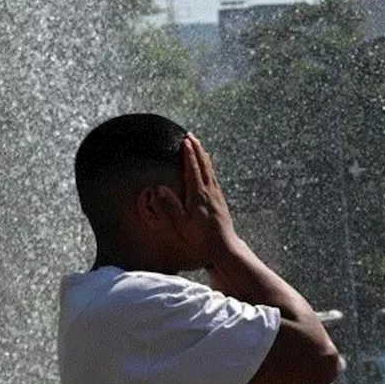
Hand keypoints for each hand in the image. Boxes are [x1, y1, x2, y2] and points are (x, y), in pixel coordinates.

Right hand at [157, 135, 236, 265]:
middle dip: (197, 149)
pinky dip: (210, 167)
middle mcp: (210, 192)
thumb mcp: (182, 225)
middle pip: (204, 165)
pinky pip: (214, 177)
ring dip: (204, 155)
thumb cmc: (201, 238)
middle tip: (191, 136)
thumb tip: (160, 189)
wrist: (224, 247)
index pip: (193, 169)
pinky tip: (209, 166)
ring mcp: (217, 195)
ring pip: (210, 169)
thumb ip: (171, 206)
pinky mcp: (220, 200)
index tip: (185, 141)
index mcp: (198, 195)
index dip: (189, 154)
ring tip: (199, 145)